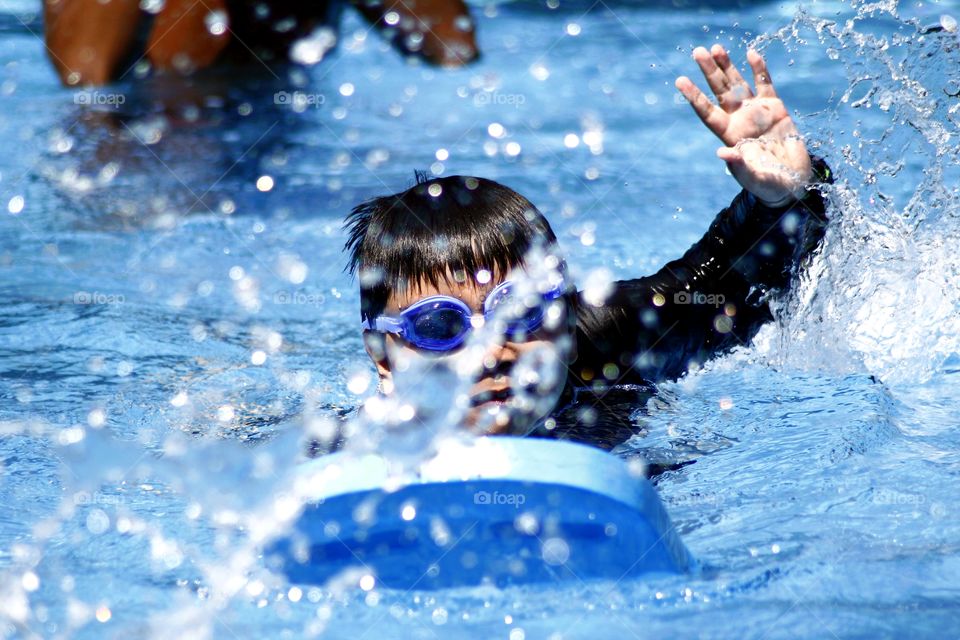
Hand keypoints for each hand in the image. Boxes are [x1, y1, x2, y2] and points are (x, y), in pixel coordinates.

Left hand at [675, 45, 812, 206]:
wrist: (793, 180)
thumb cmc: (768, 184)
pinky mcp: (775, 108)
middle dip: (709, 71)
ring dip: (727, 66)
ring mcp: (756, 112)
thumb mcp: (753, 177)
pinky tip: (751, 53)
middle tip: (697, 51)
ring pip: (738, 83)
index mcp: (729, 135)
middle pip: (720, 91)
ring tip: (716, 48)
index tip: (680, 80)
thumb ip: (739, 165)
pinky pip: (765, 84)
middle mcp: (739, 120)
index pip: (707, 112)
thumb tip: (722, 152)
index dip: (694, 96)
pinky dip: (759, 69)